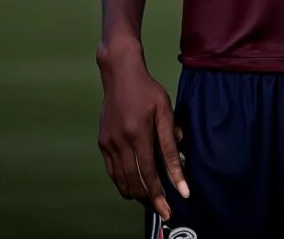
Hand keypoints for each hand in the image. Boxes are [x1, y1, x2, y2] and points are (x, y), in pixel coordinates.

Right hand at [96, 41, 189, 220]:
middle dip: (149, 199)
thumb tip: (181, 166)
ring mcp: (108, 143)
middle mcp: (120, 141)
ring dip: (136, 194)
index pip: (149, 173)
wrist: (120, 74)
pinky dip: (123, 183)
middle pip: (134, 182)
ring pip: (121, 180)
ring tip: (150, 200)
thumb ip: (171, 141)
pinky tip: (134, 185)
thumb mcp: (165, 111)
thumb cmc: (147, 91)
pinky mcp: (102, 142)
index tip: (170, 209)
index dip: (160, 193)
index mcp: (138, 133)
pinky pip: (112, 171)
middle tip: (162, 209)